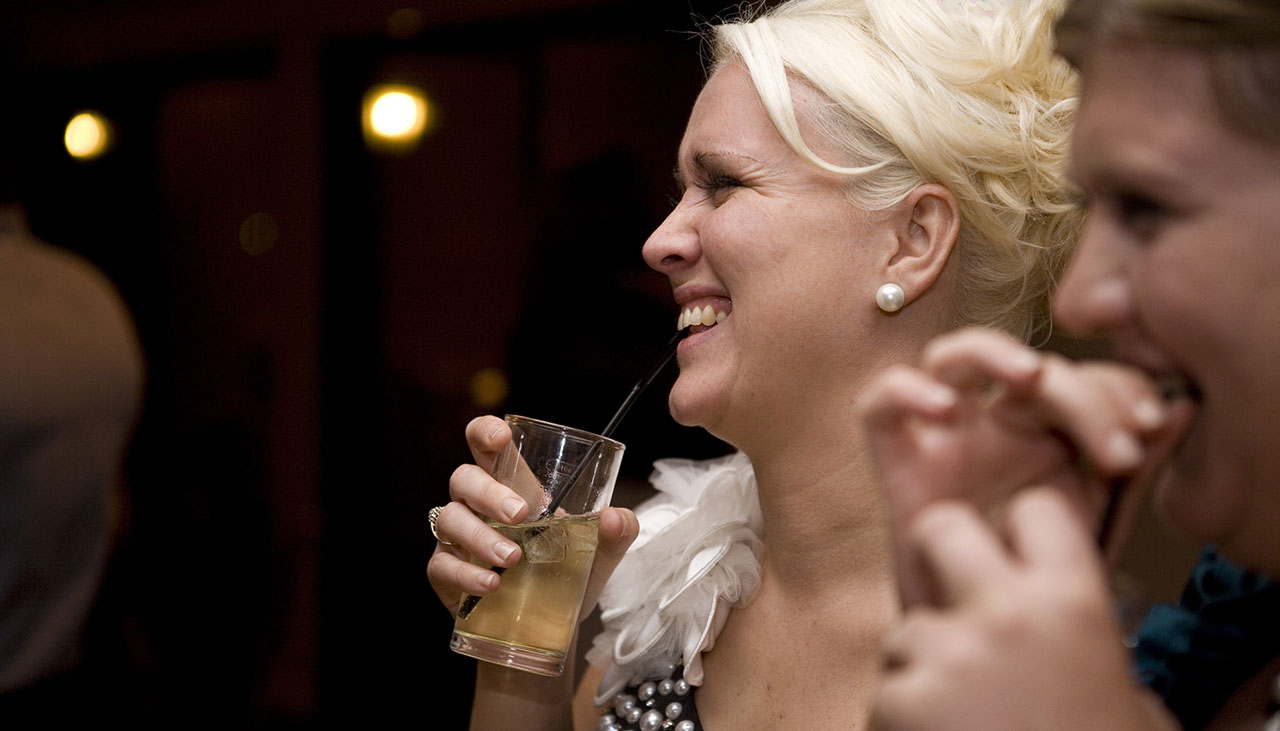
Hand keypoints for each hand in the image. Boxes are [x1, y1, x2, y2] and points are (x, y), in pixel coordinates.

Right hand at [427, 415, 639, 617]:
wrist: (546, 626)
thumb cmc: (564, 573)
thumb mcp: (597, 554)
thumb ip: (614, 533)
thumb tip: (614, 518)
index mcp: (512, 485)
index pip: (486, 445)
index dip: (485, 431)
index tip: (501, 436)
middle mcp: (478, 505)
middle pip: (463, 478)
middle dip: (488, 492)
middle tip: (520, 515)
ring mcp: (457, 538)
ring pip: (449, 519)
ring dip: (479, 536)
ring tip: (511, 558)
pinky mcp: (446, 573)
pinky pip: (442, 565)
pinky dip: (466, 574)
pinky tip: (492, 585)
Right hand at [856, 327, 1189, 604]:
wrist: (983, 643)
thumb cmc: (1034, 587)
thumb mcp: (1098, 524)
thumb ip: (1131, 468)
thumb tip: (1181, 406)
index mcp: (1049, 435)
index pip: (1083, 380)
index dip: (1119, 388)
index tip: (1151, 427)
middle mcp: (995, 429)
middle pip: (1028, 369)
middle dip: (1080, 393)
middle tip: (1116, 450)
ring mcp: (945, 442)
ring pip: (950, 358)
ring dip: (991, 352)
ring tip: (1029, 376)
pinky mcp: (897, 465)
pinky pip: (878, 406)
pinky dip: (902, 391)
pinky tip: (939, 408)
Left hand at [871, 489, 1178, 730]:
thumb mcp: (1123, 692)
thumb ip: (1080, 635)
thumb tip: (1057, 613)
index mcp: (1073, 604)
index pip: (1036, 510)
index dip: (1023, 530)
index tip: (1016, 550)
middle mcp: (1003, 614)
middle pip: (939, 527)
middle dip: (939, 560)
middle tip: (958, 606)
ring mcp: (943, 656)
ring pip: (905, 629)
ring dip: (924, 666)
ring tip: (966, 717)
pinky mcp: (896, 701)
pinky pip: (889, 690)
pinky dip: (904, 719)